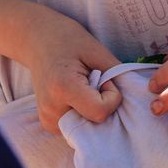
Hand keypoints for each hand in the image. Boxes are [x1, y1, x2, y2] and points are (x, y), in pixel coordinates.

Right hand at [15, 6, 121, 131]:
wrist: (35, 39)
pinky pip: (78, 128)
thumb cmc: (66, 38)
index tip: (102, 77)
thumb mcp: (95, 50)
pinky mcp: (48, 124)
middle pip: (95, 123)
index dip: (111, 96)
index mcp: (62, 88)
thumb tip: (132, 96)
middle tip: (90, 81)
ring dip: (92, 110)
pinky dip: (84, 114)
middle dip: (102, 104)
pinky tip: (75, 96)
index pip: (101, 111)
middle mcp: (52, 109)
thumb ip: (116, 74)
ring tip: (80, 87)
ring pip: (89, 129)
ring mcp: (48, 119)